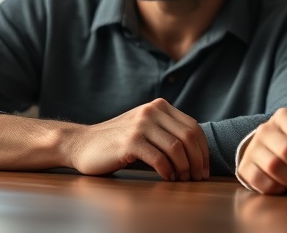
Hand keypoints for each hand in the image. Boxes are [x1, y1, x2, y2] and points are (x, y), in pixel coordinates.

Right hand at [65, 98, 208, 180]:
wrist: (82, 143)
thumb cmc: (117, 141)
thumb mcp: (145, 127)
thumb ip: (166, 130)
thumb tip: (197, 152)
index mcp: (159, 107)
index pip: (193, 127)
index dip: (203, 150)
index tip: (204, 168)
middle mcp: (152, 111)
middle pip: (188, 137)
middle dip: (197, 161)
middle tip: (197, 178)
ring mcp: (141, 125)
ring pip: (176, 147)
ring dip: (184, 168)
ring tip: (183, 180)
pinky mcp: (130, 142)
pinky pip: (159, 158)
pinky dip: (167, 171)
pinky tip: (167, 178)